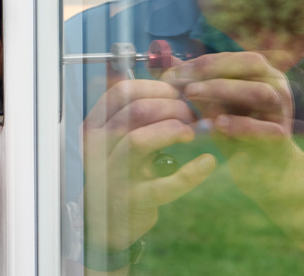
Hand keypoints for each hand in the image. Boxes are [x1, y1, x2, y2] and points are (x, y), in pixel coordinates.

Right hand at [82, 78, 215, 251]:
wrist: (110, 220)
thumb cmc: (123, 169)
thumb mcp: (122, 138)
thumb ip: (141, 113)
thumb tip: (178, 82)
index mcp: (95, 125)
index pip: (122, 92)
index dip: (156, 87)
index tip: (179, 93)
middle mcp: (97, 147)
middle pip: (135, 111)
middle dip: (171, 106)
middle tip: (192, 112)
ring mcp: (112, 174)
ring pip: (139, 140)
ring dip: (172, 130)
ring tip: (192, 131)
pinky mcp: (133, 200)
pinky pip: (164, 185)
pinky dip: (191, 173)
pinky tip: (208, 163)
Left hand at [163, 51, 296, 197]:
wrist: (261, 171)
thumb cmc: (234, 133)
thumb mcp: (211, 106)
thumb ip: (193, 84)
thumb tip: (164, 64)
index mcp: (261, 73)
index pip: (232, 57)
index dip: (201, 61)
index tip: (172, 70)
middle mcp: (277, 86)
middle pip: (251, 63)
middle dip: (212, 68)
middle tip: (182, 78)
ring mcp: (283, 111)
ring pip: (261, 91)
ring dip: (224, 89)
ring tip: (192, 93)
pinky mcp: (282, 137)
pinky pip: (266, 128)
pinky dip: (241, 124)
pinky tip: (218, 124)